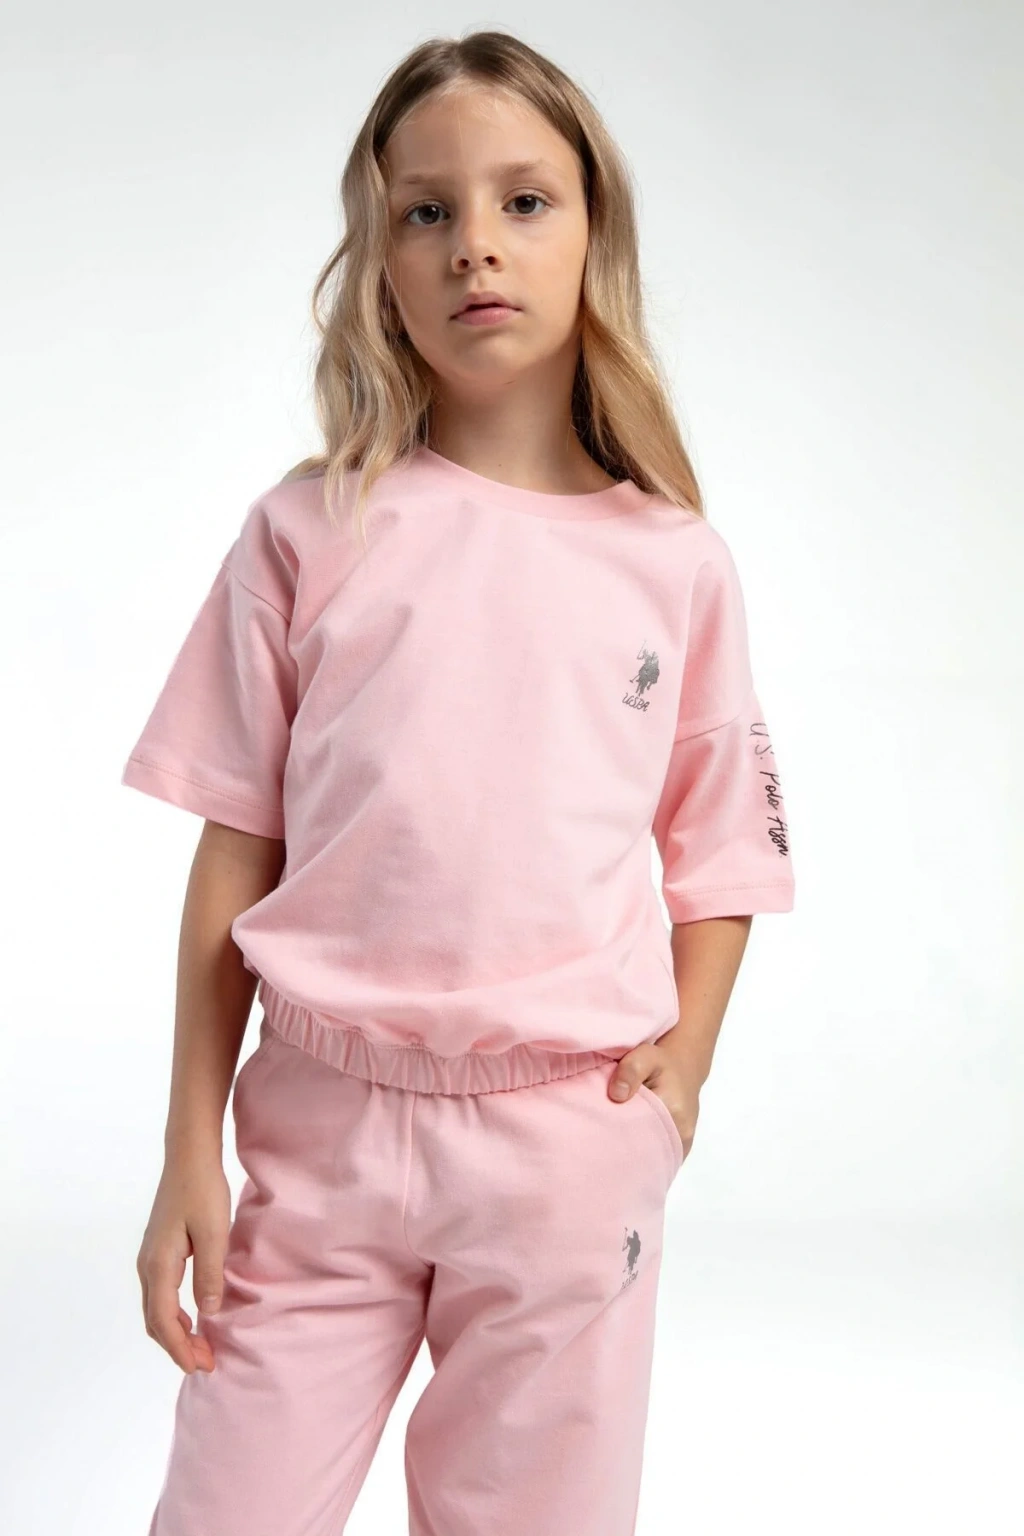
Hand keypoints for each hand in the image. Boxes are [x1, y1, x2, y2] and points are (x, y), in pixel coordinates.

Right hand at [136, 1155, 231, 1373]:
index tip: (200, 1367)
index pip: (164, 1320)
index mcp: (158, 1264)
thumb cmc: (203, 1190)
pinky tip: (193, 1317)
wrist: (189, 1157)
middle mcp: (147, 1265)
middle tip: (205, 1364)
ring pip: (156, 1309)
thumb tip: (208, 1313)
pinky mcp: (158, 1251)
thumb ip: (209, 1273)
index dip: (181, 1348)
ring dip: (175, 1332)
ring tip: (202, 1347)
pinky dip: (173, 1315)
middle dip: (178, 1347)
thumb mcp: (214, 1232)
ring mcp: (149, 1258)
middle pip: (155, 1321)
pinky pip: (160, 1295)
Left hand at [608, 1043, 698, 1160]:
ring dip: (633, 1158)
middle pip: (646, 1152)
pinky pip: (660, 1159)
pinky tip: (626, 1153)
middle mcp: (681, 1133)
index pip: (640, 1135)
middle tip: (597, 1150)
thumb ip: (630, 1070)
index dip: (617, 1138)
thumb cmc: (662, 1062)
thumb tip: (616, 1095)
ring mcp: (682, 1144)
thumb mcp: (645, 1056)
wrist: (684, 1069)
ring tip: (609, 1155)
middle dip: (622, 1153)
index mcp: (672, 1111)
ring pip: (653, 1159)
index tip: (596, 1139)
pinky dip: (644, 1158)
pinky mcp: (680, 1149)